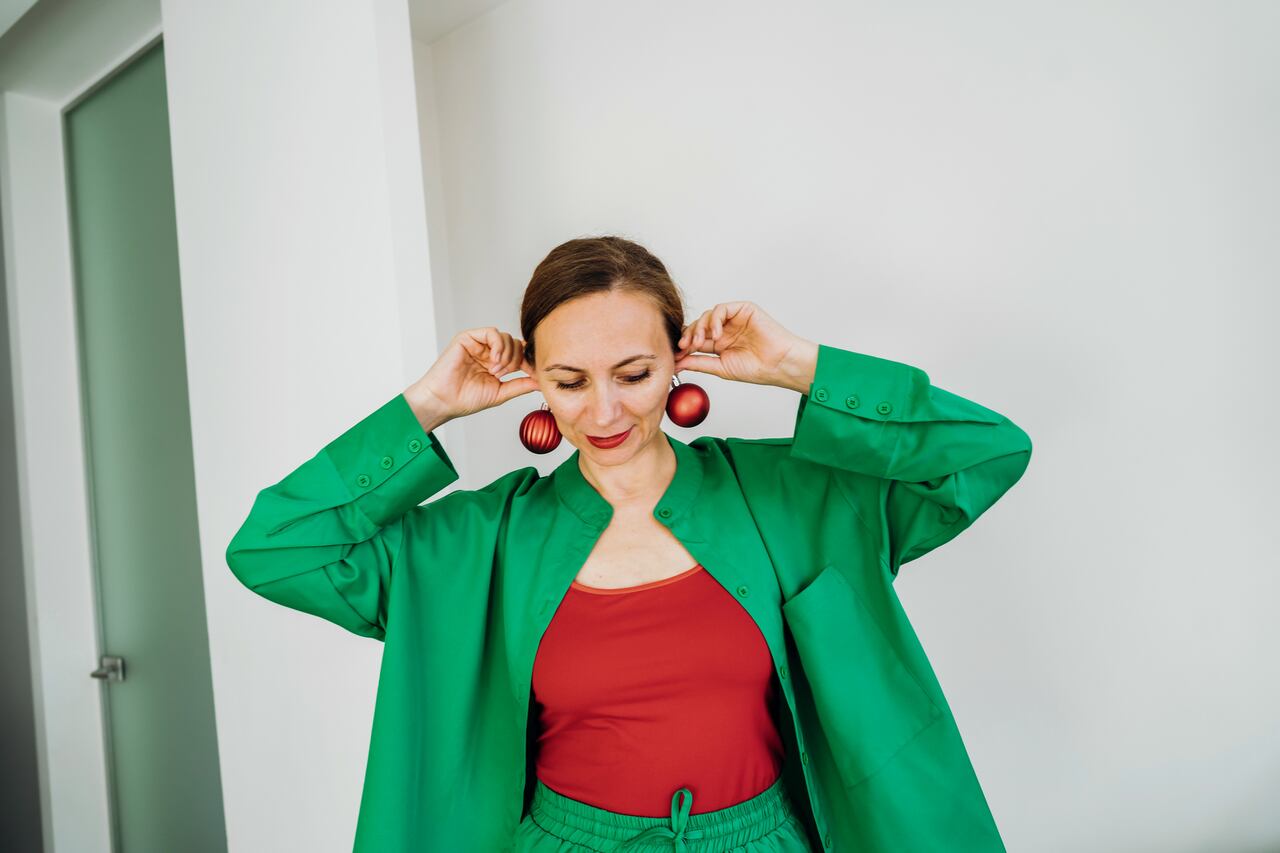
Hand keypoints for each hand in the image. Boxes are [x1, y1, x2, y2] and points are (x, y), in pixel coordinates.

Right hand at [405, 327, 538, 424]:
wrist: (443, 401)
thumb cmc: (465, 399)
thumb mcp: (501, 392)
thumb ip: (520, 385)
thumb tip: (541, 382)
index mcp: (496, 363)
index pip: (520, 353)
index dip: (528, 361)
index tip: (533, 374)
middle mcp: (488, 351)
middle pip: (516, 344)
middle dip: (516, 360)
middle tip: (504, 375)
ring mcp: (478, 344)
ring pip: (506, 337)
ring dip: (506, 355)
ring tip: (495, 371)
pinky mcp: (468, 338)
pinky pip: (492, 332)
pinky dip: (498, 346)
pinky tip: (493, 360)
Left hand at [674, 301, 815, 390]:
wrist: (778, 364)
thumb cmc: (756, 368)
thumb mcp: (720, 367)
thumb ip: (698, 362)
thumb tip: (676, 363)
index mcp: (720, 344)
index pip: (696, 339)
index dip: (684, 345)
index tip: (675, 355)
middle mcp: (726, 330)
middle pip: (698, 326)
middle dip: (688, 335)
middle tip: (684, 347)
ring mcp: (734, 319)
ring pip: (707, 316)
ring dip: (699, 328)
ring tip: (699, 342)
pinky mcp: (743, 309)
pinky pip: (721, 309)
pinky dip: (714, 320)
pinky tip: (716, 335)